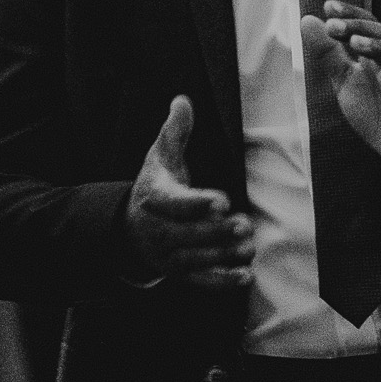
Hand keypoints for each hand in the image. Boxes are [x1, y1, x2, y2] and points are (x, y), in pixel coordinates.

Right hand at [126, 96, 254, 289]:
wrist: (132, 228)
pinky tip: (245, 276)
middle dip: (216, 231)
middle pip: (187, 233)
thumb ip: (175, 131)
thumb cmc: (156, 186)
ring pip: (196, 258)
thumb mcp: (160, 157)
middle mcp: (157, 229)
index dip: (197, 203)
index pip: (174, 203)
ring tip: (249, 245)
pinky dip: (222, 281)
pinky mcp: (180, 272)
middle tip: (244, 223)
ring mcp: (168, 254)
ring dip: (223, 254)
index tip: (221, 200)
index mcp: (153, 197)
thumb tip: (184, 100)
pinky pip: (200, 280)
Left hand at [301, 2, 380, 187]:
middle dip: (359, 29)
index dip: (351, 15)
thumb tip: (308, 20)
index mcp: (377, 55)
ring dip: (379, 48)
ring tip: (356, 44)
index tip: (328, 7)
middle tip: (334, 26)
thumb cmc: (375, 109)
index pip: (367, 27)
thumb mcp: (344, 79)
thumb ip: (328, 53)